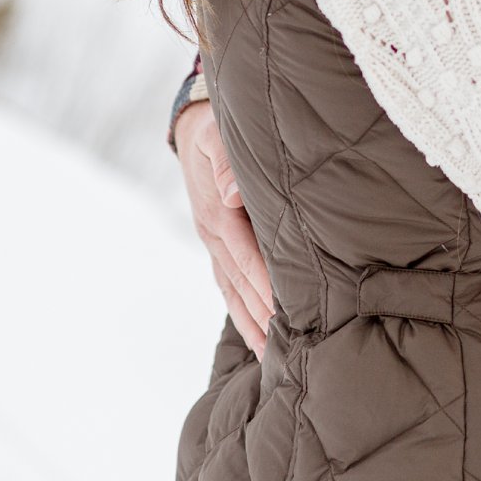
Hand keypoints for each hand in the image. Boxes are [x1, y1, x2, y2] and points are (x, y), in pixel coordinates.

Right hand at [176, 99, 274, 354]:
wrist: (195, 126)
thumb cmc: (216, 129)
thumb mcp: (218, 136)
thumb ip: (228, 162)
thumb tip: (234, 194)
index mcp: (217, 213)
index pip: (245, 256)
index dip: (264, 285)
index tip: (283, 313)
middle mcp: (213, 234)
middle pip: (239, 283)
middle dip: (261, 316)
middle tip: (285, 350)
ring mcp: (214, 242)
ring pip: (233, 290)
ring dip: (251, 321)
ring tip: (270, 355)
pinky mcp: (219, 244)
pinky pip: (230, 282)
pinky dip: (243, 308)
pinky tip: (258, 330)